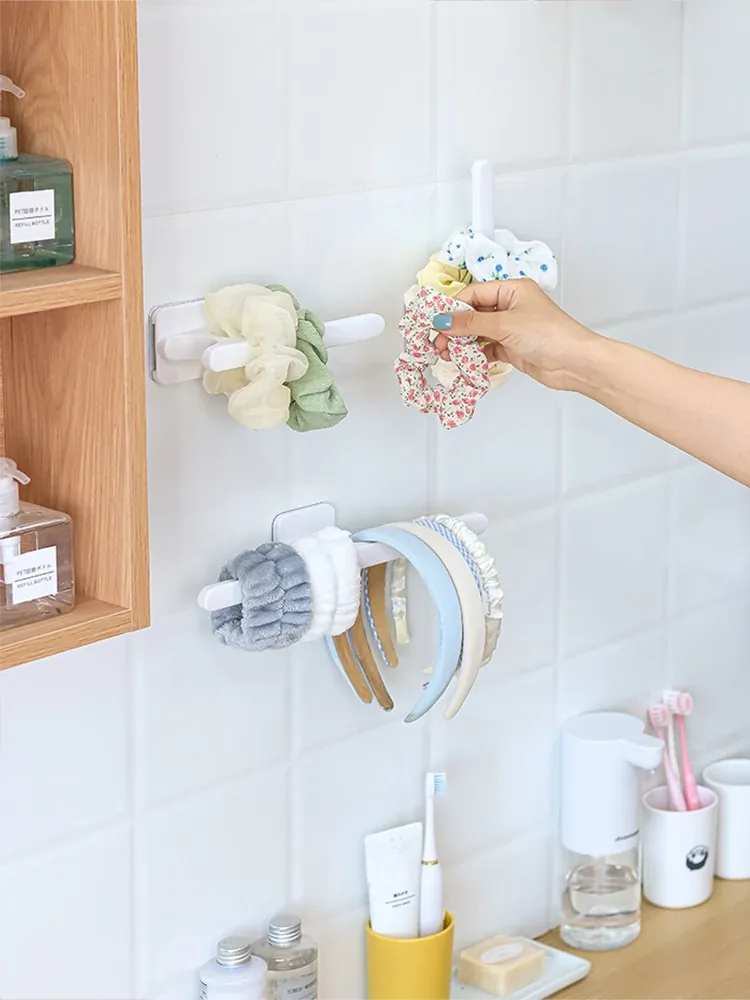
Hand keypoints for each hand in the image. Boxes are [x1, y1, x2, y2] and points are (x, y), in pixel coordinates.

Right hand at [433, 279, 596, 389]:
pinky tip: (463, 361)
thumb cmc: (549, 335)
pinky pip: (486, 348)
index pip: (474, 293)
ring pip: (478, 332)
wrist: (574, 364)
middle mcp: (511, 306)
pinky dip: (474, 354)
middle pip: (474, 313)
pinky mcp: (512, 348)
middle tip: (438, 341)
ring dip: (462, 343)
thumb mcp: (505, 324)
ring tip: (446, 354)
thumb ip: (471, 323)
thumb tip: (443, 319)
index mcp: (512, 290)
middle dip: (455, 327)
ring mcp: (511, 328)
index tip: (436, 321)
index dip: (454, 307)